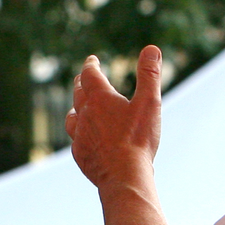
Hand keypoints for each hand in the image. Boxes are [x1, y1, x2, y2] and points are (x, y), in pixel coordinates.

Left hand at [65, 47, 161, 192]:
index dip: (91, 65)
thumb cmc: (138, 139)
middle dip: (81, 83)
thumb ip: (150, 75)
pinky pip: (76, 140)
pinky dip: (79, 133)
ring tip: (79, 107)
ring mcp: (79, 136)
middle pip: (78, 93)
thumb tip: (152, 48)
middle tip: (82, 78)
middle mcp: (85, 115)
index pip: (90, 74)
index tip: (92, 60)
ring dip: (76, 108)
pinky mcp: (80, 154)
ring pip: (72, 116)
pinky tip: (84, 138)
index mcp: (100, 99)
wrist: (123, 176)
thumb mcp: (149, 103)